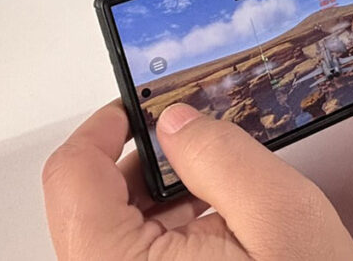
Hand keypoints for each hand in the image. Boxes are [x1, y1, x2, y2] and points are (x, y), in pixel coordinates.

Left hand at [43, 101, 352, 259]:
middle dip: (145, 164)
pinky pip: (135, 260)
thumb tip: (178, 123)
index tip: (134, 108)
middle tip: (196, 140)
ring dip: (160, 199)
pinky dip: (169, 233)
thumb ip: (223, 156)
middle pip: (89, 203)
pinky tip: (216, 228)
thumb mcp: (280, 216)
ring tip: (219, 190)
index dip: (103, 128)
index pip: (71, 177)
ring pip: (113, 233)